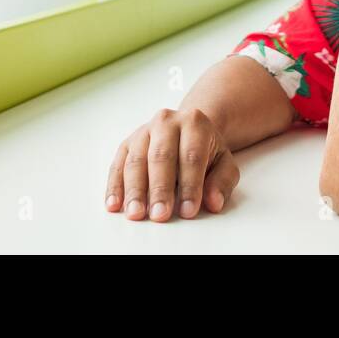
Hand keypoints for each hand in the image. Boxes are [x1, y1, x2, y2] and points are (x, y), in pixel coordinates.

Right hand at [105, 107, 240, 221]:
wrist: (187, 129)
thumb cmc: (206, 151)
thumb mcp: (224, 162)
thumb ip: (222, 182)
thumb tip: (214, 202)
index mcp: (194, 123)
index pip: (192, 156)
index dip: (190, 185)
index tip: (188, 211)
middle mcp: (166, 122)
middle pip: (161, 157)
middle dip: (160, 189)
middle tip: (160, 215)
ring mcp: (143, 131)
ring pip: (136, 161)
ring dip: (134, 190)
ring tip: (136, 214)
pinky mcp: (126, 144)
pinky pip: (117, 165)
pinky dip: (115, 186)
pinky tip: (114, 205)